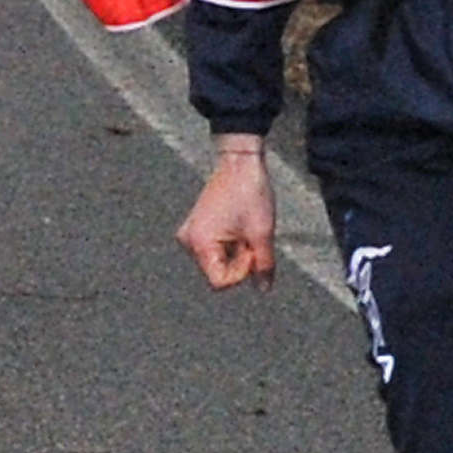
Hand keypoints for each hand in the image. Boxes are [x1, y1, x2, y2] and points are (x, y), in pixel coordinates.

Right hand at [177, 142, 275, 289]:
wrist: (240, 162)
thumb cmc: (249, 193)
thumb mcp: (263, 233)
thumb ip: (263, 266)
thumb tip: (263, 290)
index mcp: (199, 243)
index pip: (220, 282)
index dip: (242, 272)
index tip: (253, 249)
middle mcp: (189, 241)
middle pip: (218, 272)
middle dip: (240, 261)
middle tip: (252, 237)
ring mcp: (191, 234)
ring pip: (219, 261)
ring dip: (237, 252)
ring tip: (246, 229)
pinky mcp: (198, 227)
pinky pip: (216, 249)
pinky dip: (232, 244)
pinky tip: (239, 226)